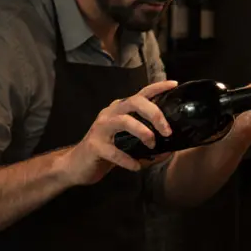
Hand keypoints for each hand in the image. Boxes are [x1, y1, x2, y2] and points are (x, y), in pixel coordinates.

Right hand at [60, 80, 177, 185]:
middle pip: (135, 102)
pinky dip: (128, 160)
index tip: (173, 85)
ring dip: (142, 132)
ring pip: (124, 121)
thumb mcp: (129, 146)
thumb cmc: (106, 153)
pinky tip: (136, 166)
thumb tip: (170, 151)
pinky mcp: (94, 145)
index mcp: (120, 110)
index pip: (141, 94)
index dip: (157, 88)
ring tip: (152, 145)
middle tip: (167, 131)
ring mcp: (101, 128)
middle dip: (155, 114)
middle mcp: (111, 114)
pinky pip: (114, 151)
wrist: (76, 166)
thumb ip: (148, 146)